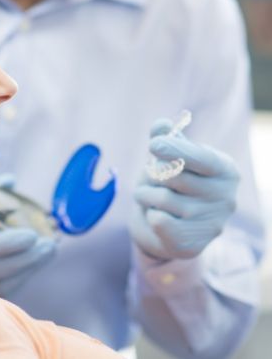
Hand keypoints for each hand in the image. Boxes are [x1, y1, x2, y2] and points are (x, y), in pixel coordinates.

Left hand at [130, 119, 239, 259]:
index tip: (153, 145)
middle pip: (174, 176)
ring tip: (150, 195)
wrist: (171, 226)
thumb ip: (166, 137)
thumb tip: (162, 125)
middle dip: (152, 172)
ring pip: (161, 198)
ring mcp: (212, 224)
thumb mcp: (171, 155)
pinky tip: (158, 215)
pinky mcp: (193, 245)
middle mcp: (226, 199)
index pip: (201, 158)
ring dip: (145, 193)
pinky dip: (149, 214)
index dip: (175, 149)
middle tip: (152, 175)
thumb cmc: (173, 181)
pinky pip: (158, 221)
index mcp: (226, 170)